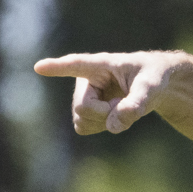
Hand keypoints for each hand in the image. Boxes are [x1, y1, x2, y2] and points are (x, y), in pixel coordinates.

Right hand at [34, 51, 186, 135]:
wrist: (154, 85)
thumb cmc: (153, 78)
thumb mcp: (152, 88)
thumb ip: (136, 105)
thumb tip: (113, 126)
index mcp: (100, 64)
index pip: (76, 64)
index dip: (57, 67)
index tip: (38, 66)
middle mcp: (86, 79)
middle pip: (83, 108)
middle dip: (104, 115)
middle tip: (123, 105)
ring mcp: (84, 95)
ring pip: (81, 121)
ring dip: (103, 122)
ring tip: (120, 107)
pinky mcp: (85, 110)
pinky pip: (84, 128)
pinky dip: (101, 127)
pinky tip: (113, 115)